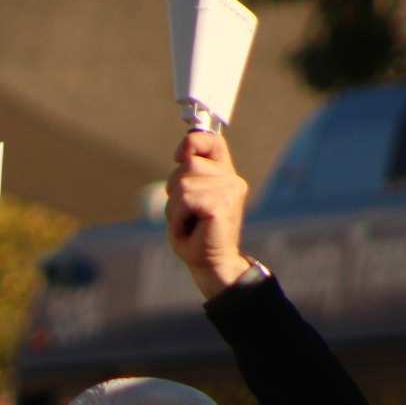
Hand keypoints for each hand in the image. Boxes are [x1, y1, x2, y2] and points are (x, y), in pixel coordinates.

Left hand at [165, 130, 250, 299]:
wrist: (210, 263)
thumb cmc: (195, 234)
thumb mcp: (187, 198)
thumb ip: (187, 175)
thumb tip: (182, 152)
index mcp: (224, 174)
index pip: (212, 141)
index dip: (192, 143)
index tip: (177, 156)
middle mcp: (231, 179)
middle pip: (188, 163)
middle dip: (174, 188)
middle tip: (186, 212)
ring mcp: (229, 191)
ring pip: (182, 184)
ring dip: (175, 207)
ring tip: (188, 221)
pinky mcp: (221, 204)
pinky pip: (185, 199)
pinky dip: (178, 216)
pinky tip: (191, 227)